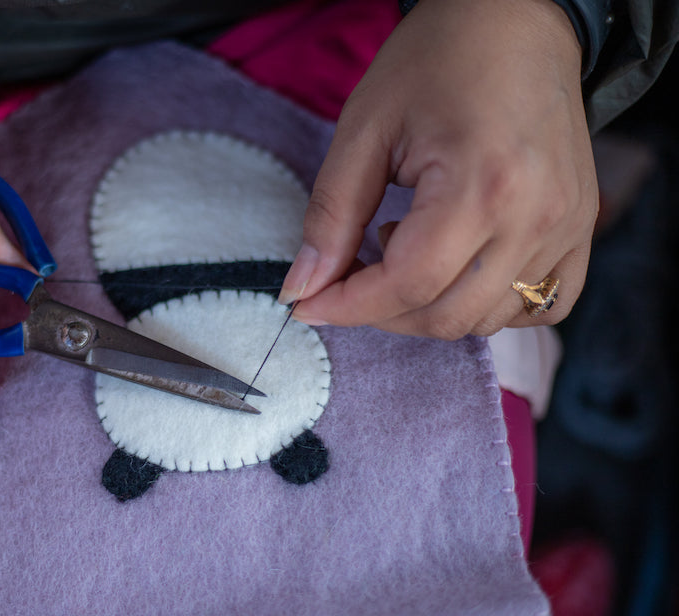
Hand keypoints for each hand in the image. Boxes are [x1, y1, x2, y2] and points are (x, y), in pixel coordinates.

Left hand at [279, 0, 597, 338]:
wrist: (517, 17)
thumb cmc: (437, 59)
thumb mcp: (365, 129)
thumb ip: (331, 215)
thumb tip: (301, 287)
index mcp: (482, 187)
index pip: (406, 285)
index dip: (347, 305)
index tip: (307, 304)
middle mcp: (536, 217)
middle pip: (447, 317)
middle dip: (382, 312)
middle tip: (351, 272)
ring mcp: (569, 226)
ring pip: (489, 319)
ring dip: (430, 307)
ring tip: (407, 246)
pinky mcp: (582, 227)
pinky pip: (543, 305)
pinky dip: (490, 306)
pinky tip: (457, 269)